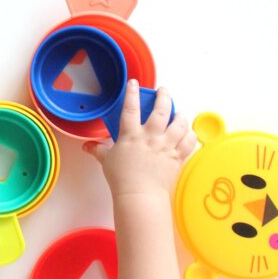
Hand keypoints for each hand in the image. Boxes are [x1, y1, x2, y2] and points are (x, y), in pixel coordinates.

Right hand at [83, 80, 195, 196]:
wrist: (140, 195)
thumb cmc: (121, 179)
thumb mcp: (106, 161)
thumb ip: (99, 150)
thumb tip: (87, 146)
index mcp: (131, 135)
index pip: (131, 108)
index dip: (132, 93)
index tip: (135, 83)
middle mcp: (151, 137)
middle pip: (161, 110)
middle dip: (164, 97)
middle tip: (164, 91)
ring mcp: (166, 146)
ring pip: (179, 123)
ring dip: (180, 115)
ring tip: (178, 112)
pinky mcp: (177, 157)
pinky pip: (189, 141)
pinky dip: (190, 135)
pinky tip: (187, 132)